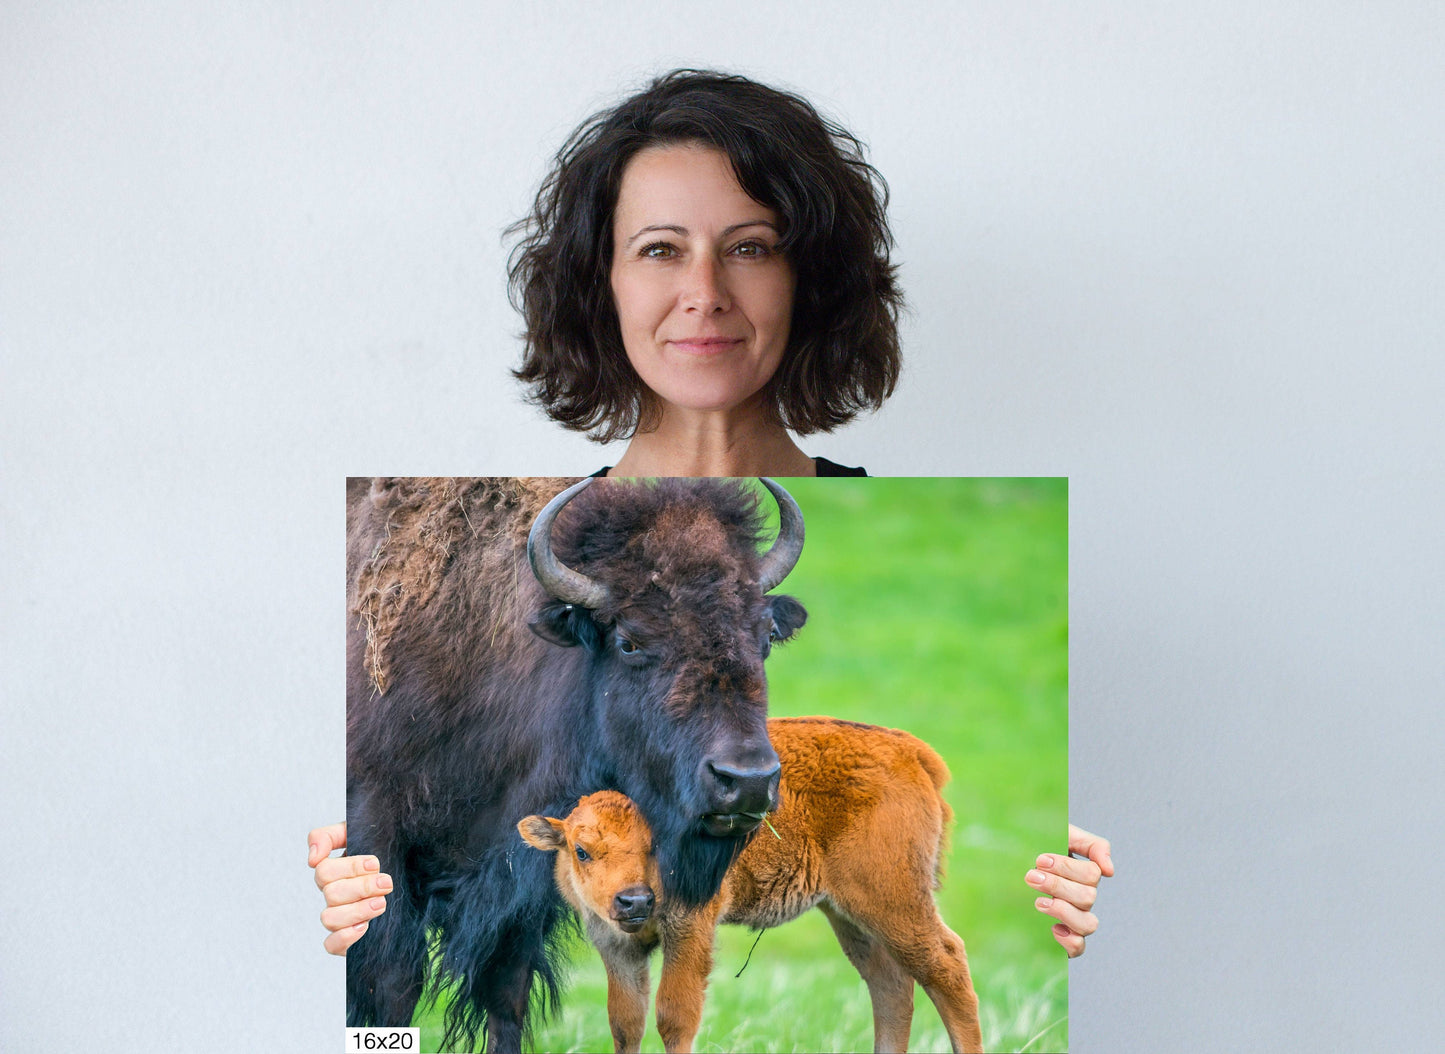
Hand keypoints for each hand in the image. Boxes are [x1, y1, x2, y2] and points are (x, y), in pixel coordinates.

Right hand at [309, 822, 390, 955]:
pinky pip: (331, 944)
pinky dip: (345, 937)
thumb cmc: (386, 853)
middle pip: (331, 894)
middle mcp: (334, 895)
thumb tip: (312, 858)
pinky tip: (365, 927)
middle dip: (362, 887)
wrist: (413, 878)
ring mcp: (339, 917)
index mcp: (334, 872)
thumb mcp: (362, 835)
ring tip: (382, 903)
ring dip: (357, 910)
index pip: (324, 870)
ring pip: (329, 918)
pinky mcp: (346, 939)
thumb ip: (330, 836)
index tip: (375, 864)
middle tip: (386, 883)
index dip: (350, 867)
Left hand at [1027, 824, 1112, 957]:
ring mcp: (1075, 919)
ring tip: (1038, 902)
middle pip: (1088, 897)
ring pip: (1088, 924)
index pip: (1092, 874)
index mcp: (1085, 875)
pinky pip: (1078, 948)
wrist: (1010, 861)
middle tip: (1031, 876)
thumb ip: (1092, 845)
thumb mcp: (1064, 835)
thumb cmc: (1038, 846)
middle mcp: (1083, 899)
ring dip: (1063, 911)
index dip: (1067, 867)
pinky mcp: (1063, 938)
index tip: (1040, 860)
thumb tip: (1109, 871)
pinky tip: (1053, 928)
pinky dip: (1069, 940)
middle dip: (1057, 885)